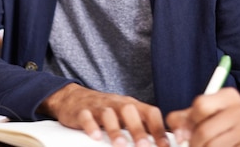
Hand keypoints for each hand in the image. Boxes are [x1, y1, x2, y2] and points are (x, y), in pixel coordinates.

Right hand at [39, 83, 170, 146]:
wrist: (74, 98)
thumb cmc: (107, 111)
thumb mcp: (125, 116)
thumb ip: (141, 127)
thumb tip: (161, 144)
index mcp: (131, 105)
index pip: (150, 112)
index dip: (159, 129)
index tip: (165, 146)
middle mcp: (117, 103)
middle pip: (130, 111)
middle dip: (138, 129)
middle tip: (144, 146)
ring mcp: (99, 106)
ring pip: (108, 114)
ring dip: (115, 129)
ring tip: (121, 144)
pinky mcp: (82, 111)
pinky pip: (86, 117)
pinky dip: (91, 126)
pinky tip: (94, 137)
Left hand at [166, 87, 239, 146]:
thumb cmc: (218, 120)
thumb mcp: (201, 114)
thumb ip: (183, 119)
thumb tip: (178, 136)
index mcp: (229, 95)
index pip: (201, 106)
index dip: (189, 122)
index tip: (186, 131)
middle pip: (205, 131)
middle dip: (193, 143)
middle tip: (191, 146)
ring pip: (212, 146)